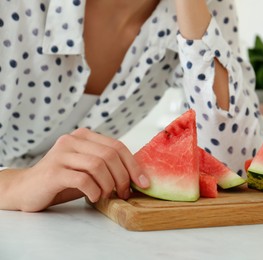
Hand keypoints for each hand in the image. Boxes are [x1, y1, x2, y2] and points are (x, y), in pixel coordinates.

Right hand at [9, 128, 148, 211]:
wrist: (27, 189)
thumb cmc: (63, 180)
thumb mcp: (88, 169)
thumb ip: (107, 165)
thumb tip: (139, 176)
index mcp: (84, 136)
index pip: (117, 146)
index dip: (134, 165)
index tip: (143, 183)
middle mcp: (72, 140)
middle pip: (110, 155)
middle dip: (123, 177)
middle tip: (124, 193)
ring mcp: (61, 154)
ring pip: (98, 165)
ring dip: (109, 185)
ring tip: (107, 196)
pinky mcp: (53, 171)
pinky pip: (83, 179)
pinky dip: (94, 191)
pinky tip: (94, 198)